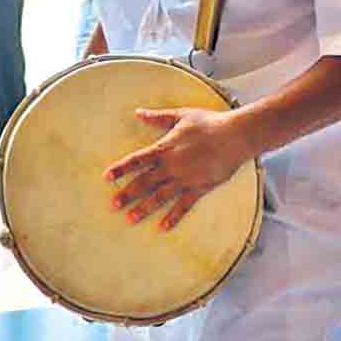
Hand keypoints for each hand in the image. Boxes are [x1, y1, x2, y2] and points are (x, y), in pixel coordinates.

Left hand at [103, 108, 252, 230]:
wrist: (234, 136)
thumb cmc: (209, 123)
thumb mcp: (181, 115)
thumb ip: (158, 117)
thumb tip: (138, 113)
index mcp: (165, 148)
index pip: (137, 160)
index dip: (120, 169)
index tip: (106, 177)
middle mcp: (172, 166)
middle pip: (144, 182)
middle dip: (127, 194)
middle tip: (113, 205)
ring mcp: (185, 179)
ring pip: (159, 197)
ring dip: (144, 208)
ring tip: (130, 219)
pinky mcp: (199, 188)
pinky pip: (183, 206)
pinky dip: (172, 217)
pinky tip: (162, 227)